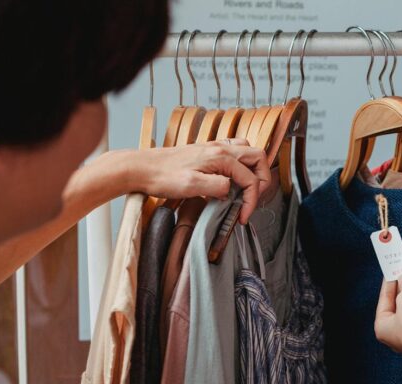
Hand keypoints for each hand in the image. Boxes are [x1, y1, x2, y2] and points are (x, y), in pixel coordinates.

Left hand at [122, 139, 271, 223]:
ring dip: (253, 170)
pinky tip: (231, 179)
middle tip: (253, 199)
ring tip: (246, 189)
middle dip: (262, 180)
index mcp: (220, 156)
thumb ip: (218, 187)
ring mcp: (214, 147)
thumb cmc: (162, 176)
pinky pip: (234, 152)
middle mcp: (220, 148)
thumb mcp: (191, 186)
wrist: (140, 168)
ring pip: (248, 152)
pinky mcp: (206, 152)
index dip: (252, 200)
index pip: (250, 179)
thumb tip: (232, 191)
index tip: (243, 216)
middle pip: (258, 157)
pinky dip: (241, 165)